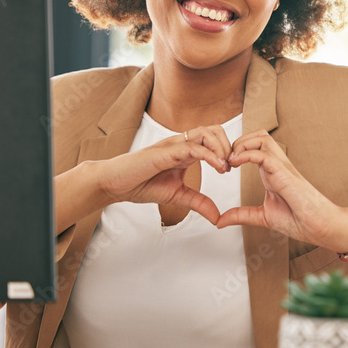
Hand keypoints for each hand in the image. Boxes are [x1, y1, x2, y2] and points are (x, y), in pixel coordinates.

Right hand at [97, 125, 232, 224]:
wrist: (116, 184)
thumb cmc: (142, 185)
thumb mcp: (178, 196)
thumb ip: (199, 203)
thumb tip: (217, 217)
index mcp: (186, 152)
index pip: (213, 140)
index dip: (227, 151)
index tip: (231, 169)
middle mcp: (181, 144)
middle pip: (214, 130)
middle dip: (228, 145)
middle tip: (231, 166)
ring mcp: (174, 145)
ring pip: (205, 132)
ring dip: (221, 147)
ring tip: (225, 166)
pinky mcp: (166, 151)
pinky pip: (192, 147)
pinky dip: (209, 155)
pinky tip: (217, 167)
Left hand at [215, 129, 344, 248]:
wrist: (320, 227)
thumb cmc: (300, 220)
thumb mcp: (263, 217)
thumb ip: (242, 215)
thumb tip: (221, 220)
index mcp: (271, 172)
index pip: (254, 147)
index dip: (236, 150)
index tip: (224, 167)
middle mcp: (277, 165)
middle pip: (257, 135)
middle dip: (237, 142)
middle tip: (226, 160)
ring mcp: (281, 167)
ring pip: (261, 137)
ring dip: (242, 144)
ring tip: (231, 160)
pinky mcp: (284, 173)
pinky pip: (263, 153)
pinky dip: (246, 154)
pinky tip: (235, 164)